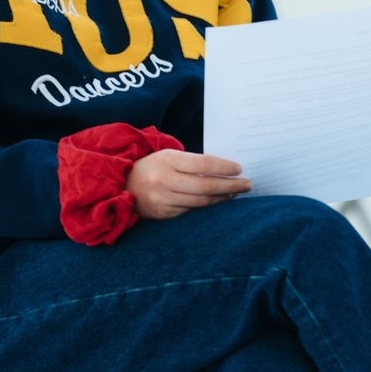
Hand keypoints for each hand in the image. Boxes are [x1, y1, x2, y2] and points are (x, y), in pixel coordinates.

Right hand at [126, 149, 250, 220]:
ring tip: (236, 193)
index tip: (239, 169)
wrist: (123, 185)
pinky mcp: (163, 215)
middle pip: (205, 186)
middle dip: (229, 186)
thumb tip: (223, 169)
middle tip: (247, 184)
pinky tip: (218, 202)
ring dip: (222, 198)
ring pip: (200, 202)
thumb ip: (192, 162)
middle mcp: (164, 180)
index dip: (223, 168)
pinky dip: (207, 207)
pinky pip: (190, 212)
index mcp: (167, 160)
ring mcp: (163, 200)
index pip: (202, 164)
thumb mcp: (168, 156)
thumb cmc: (152, 167)